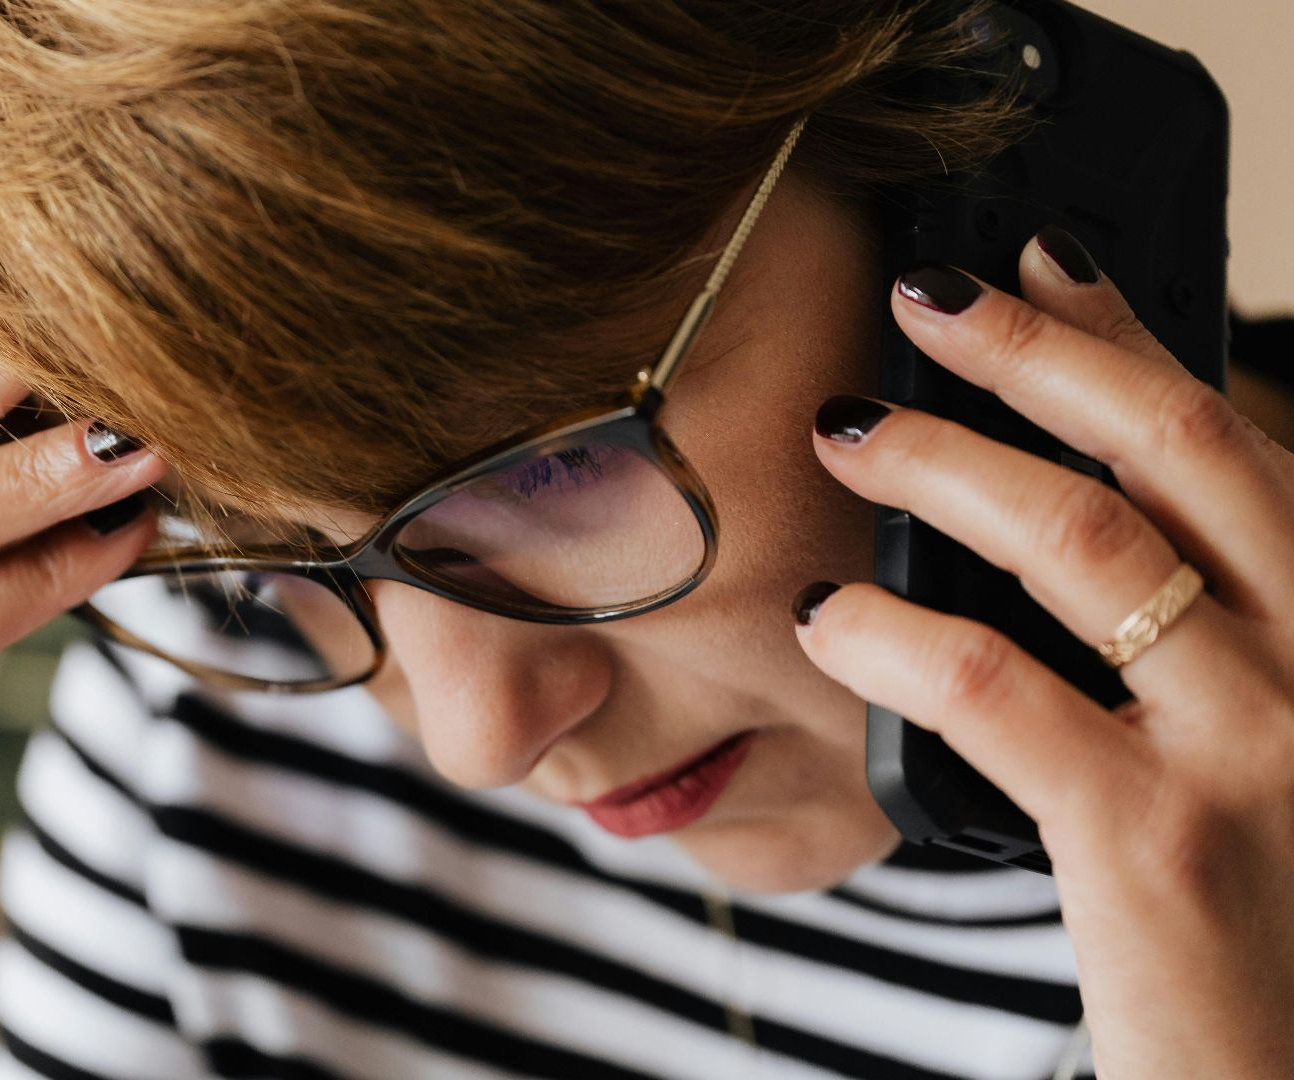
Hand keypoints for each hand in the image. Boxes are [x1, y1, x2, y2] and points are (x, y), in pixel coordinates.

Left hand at [792, 228, 1293, 1078]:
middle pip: (1178, 446)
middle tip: (921, 299)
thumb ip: (1187, 624)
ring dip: (949, 465)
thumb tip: (1054, 504)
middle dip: (1038, 353)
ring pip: (1086, 543)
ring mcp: (1254, 747)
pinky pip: (1000, 688)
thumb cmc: (1259, 913)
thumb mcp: (1253, 742)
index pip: (1232, 438)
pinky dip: (897, 632)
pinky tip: (831, 616)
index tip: (1034, 260)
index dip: (1128, 333)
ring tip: (847, 432)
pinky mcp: (1157, 840)